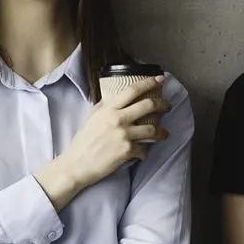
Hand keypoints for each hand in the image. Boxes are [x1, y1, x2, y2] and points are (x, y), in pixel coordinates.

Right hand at [35, 76, 168, 208]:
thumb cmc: (82, 142)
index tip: (160, 79)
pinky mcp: (127, 151)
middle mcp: (117, 119)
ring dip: (162, 132)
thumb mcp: (91, 118)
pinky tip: (143, 154)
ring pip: (153, 129)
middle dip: (163, 104)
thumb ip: (104, 107)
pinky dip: (145, 153)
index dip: (149, 83)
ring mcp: (124, 135)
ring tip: (164, 133)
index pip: (132, 90)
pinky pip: (144, 150)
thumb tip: (112, 97)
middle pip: (148, 105)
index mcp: (108, 109)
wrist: (76, 164)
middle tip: (167, 107)